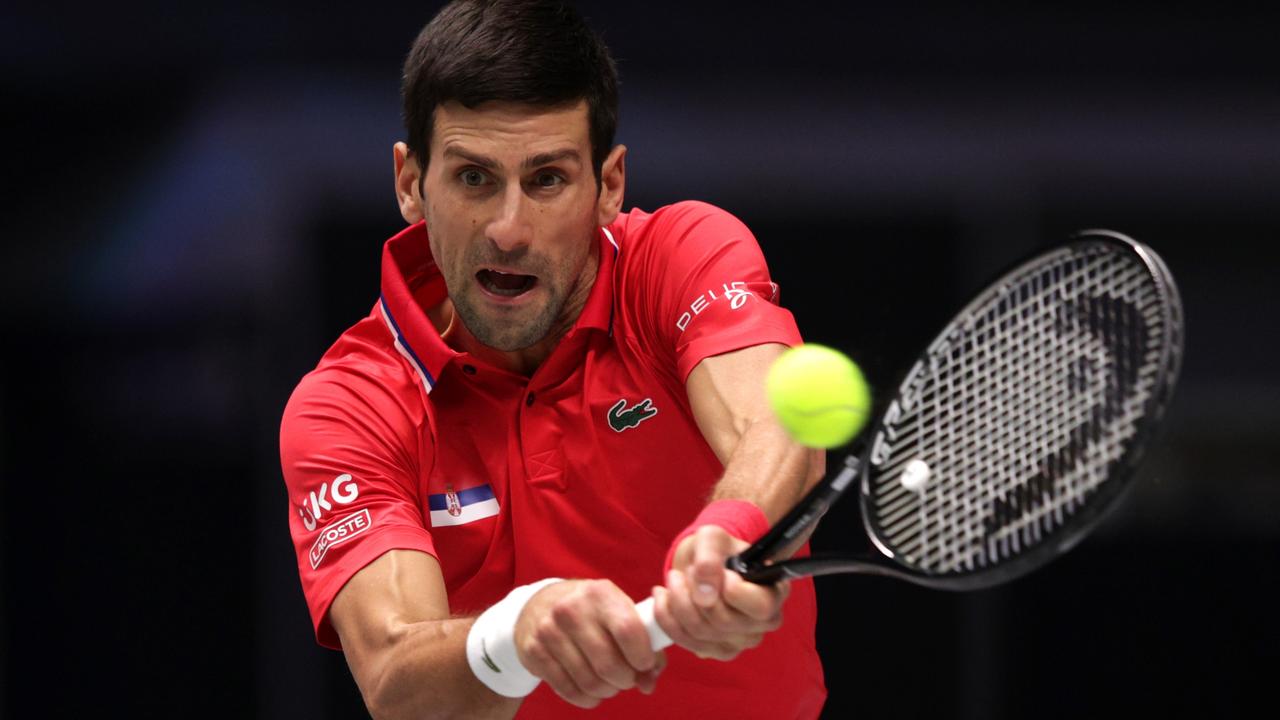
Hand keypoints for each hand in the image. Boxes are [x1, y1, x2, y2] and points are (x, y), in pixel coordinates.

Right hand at [513, 579, 666, 707]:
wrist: (540, 605)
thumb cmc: (592, 613)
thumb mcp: (618, 612)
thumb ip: (643, 645)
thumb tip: (648, 682)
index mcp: (600, 593)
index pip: (628, 630)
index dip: (642, 656)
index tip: (644, 664)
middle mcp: (572, 609)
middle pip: (608, 664)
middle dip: (625, 680)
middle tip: (626, 678)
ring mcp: (549, 630)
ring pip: (589, 682)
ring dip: (606, 691)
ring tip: (609, 684)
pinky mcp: (534, 651)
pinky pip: (568, 690)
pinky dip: (586, 698)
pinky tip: (591, 690)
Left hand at [653, 525, 788, 659]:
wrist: (702, 564)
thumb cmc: (716, 549)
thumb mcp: (712, 538)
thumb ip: (710, 558)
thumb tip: (705, 595)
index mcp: (775, 592)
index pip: (760, 606)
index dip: (734, 591)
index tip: (722, 573)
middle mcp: (763, 623)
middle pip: (723, 621)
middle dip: (695, 591)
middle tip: (689, 570)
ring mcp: (740, 641)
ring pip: (700, 632)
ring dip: (678, 601)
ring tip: (675, 578)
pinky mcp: (716, 650)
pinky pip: (685, 641)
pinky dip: (667, 617)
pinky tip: (664, 597)